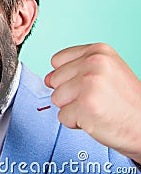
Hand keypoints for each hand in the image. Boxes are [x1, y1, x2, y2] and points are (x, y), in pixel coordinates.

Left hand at [45, 43, 140, 162]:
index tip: (88, 84)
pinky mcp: (84, 105)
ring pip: (56, 98)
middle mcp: (93, 63)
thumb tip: (47, 78)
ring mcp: (88, 83)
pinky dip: (75, 122)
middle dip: (70, 94)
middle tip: (95, 98)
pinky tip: (94, 118)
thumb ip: (74, 70)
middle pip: (54, 80)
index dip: (68, 77)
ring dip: (72, 108)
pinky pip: (62, 116)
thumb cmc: (125, 102)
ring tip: (95, 108)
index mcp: (98, 51)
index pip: (57, 60)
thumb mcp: (105, 73)